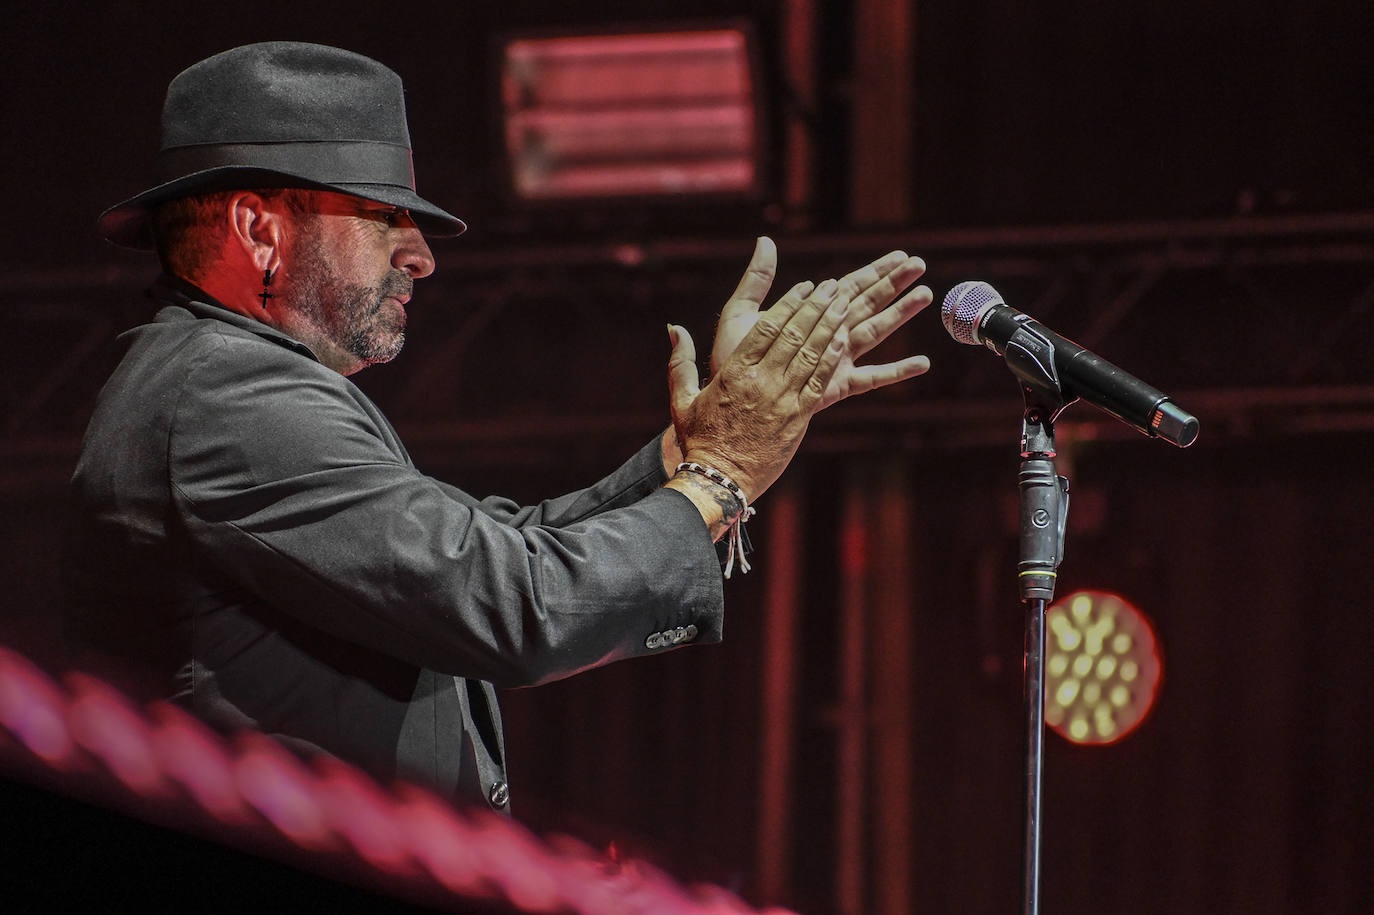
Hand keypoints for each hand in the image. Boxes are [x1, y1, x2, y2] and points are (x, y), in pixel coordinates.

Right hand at [667, 276, 851, 503]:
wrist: (718, 480)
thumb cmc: (699, 441)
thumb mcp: (682, 400)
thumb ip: (680, 362)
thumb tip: (674, 328)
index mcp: (734, 372)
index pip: (767, 327)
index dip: (790, 303)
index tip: (805, 286)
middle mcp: (761, 381)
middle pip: (795, 334)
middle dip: (816, 307)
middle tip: (832, 286)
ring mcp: (783, 400)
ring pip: (812, 354)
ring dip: (830, 326)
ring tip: (844, 304)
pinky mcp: (798, 418)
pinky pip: (819, 382)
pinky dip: (832, 358)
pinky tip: (844, 340)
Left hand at [711, 238, 932, 412]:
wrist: (730, 401)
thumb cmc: (733, 359)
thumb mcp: (741, 313)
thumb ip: (757, 281)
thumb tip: (765, 240)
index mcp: (810, 316)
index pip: (849, 285)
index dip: (875, 269)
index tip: (900, 254)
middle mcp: (827, 336)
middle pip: (868, 303)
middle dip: (893, 283)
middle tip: (920, 263)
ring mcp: (835, 362)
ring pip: (875, 331)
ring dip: (900, 313)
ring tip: (926, 294)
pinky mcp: (836, 387)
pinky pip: (872, 378)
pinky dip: (897, 371)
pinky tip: (923, 363)